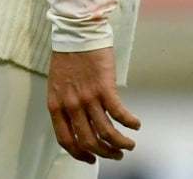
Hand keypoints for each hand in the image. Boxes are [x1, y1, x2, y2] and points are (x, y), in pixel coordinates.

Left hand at [48, 46, 139, 163]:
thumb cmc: (67, 59)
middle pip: (88, 141)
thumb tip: (79, 126)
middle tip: (116, 155)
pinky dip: (130, 123)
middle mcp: (70, 104)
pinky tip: (136, 124)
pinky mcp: (104, 87)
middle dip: (105, 153)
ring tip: (129, 145)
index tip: (92, 159)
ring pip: (106, 133)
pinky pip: (119, 114)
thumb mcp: (57, 85)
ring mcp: (87, 96)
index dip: (80, 154)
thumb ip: (66, 106)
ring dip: (120, 144)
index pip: (66, 140)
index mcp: (55, 104)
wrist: (75, 33)